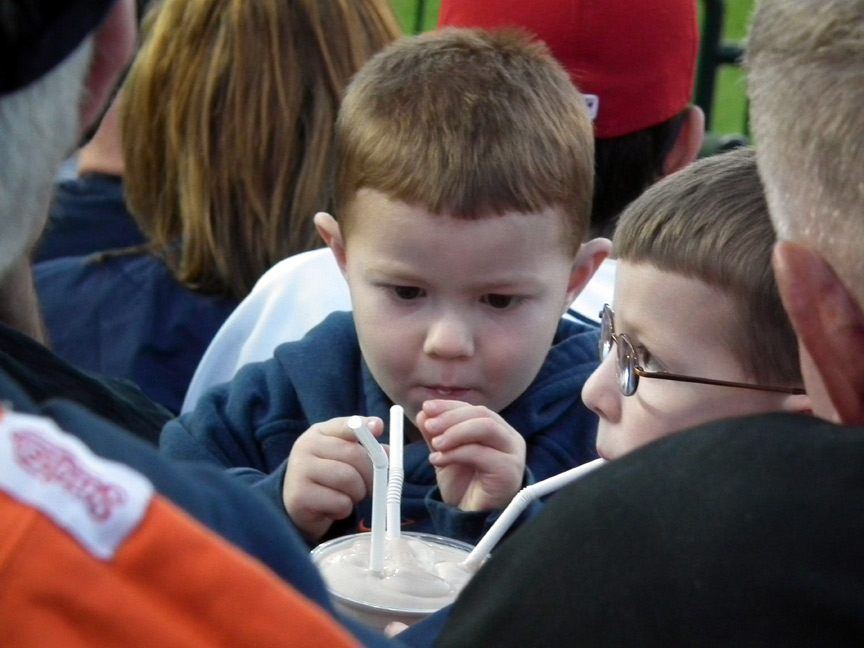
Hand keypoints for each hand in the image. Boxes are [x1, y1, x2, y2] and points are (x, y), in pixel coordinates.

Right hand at [282, 416, 383, 541]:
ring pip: (349, 479)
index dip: (364, 426)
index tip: (379, 429)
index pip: (344, 425)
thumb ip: (368, 451)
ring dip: (357, 493)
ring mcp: (299, 470)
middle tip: (372, 486)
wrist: (299, 505)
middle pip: (353, 454)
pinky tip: (332, 508)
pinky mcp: (299, 496)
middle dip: (370, 473)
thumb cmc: (330, 478)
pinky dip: (344, 509)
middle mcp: (306, 446)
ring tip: (348, 496)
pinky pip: (339, 502)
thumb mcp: (347, 459)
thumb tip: (389, 452)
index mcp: (319, 432)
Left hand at [416, 400, 525, 511]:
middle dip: (451, 417)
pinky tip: (438, 460)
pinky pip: (482, 453)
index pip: (473, 409)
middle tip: (429, 425)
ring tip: (435, 444)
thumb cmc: (464, 486)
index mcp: (496, 430)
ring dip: (455, 432)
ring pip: (486, 427)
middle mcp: (508, 438)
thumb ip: (436, 434)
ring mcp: (512, 453)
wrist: (471, 518)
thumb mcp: (445, 454)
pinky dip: (456, 453)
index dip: (449, 406)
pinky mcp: (509, 470)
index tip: (426, 408)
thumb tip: (425, 413)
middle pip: (482, 414)